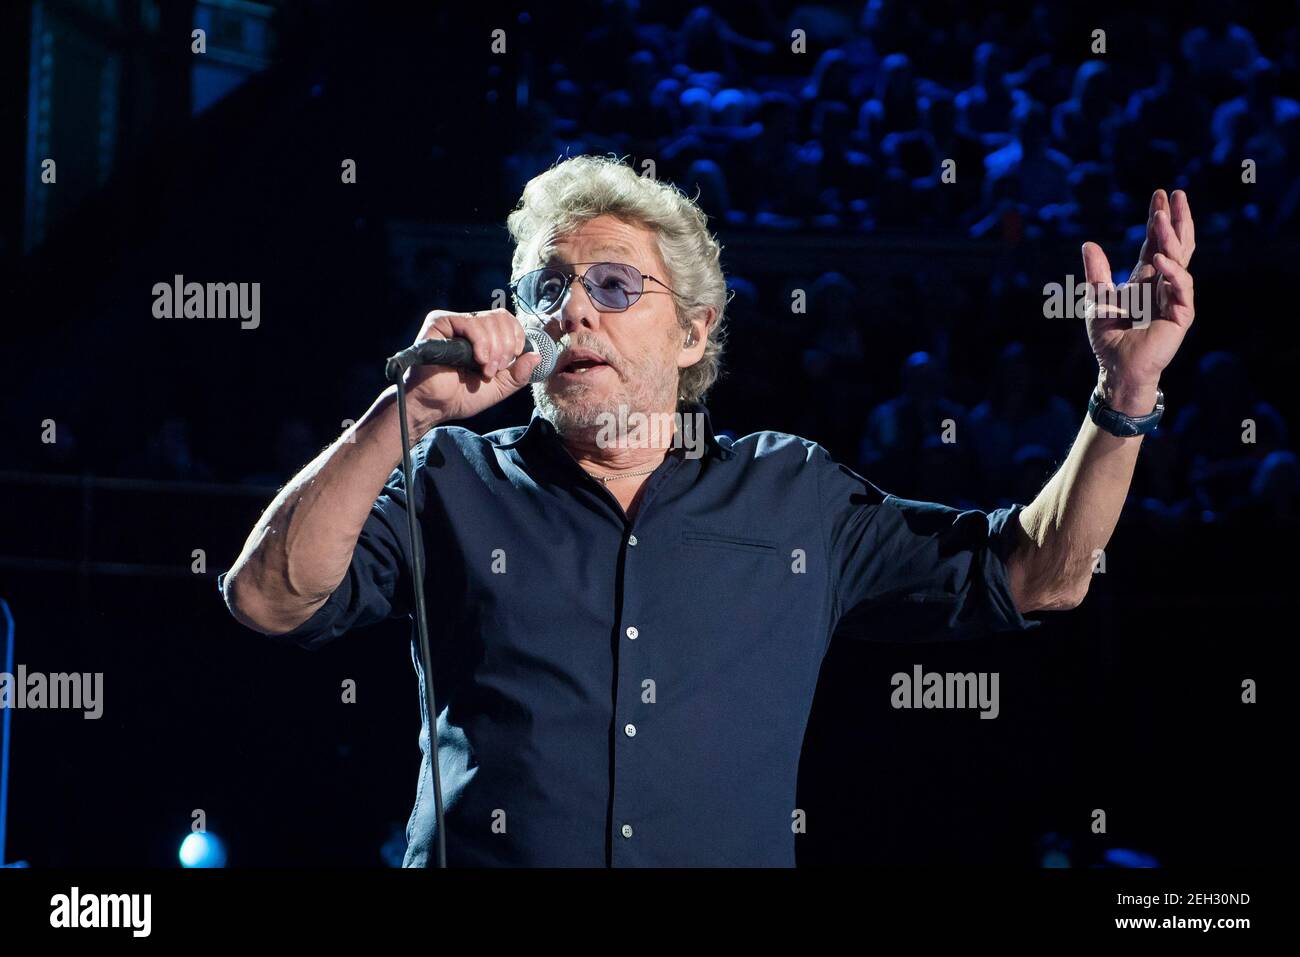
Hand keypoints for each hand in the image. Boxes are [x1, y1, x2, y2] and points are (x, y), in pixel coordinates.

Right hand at [401, 308, 543, 428]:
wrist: (435, 406)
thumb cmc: (461, 397)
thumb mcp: (499, 388)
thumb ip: (518, 374)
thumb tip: (536, 356)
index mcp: (482, 336)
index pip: (507, 321)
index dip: (517, 337)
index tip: (513, 359)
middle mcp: (468, 325)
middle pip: (502, 318)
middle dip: (506, 346)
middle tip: (496, 369)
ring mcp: (454, 322)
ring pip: (489, 321)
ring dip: (494, 349)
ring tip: (484, 370)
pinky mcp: (440, 323)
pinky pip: (470, 322)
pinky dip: (481, 342)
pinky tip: (478, 359)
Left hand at [1082, 189, 1196, 414]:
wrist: (1117, 368)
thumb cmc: (1109, 339)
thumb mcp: (1098, 299)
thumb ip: (1097, 273)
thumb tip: (1088, 244)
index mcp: (1146, 279)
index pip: (1156, 243)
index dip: (1158, 220)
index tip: (1160, 194)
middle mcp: (1163, 285)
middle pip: (1176, 245)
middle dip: (1175, 219)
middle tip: (1175, 194)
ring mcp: (1175, 298)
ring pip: (1180, 260)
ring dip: (1171, 237)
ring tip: (1162, 216)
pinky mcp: (1180, 314)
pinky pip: (1179, 287)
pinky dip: (1171, 271)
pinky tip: (1161, 257)